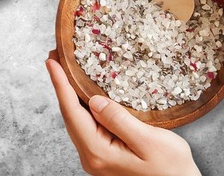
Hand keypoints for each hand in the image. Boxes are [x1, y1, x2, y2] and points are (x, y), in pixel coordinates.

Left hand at [46, 51, 200, 175]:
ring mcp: (96, 157)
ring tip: (66, 70)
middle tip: (56, 57)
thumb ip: (119, 121)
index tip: (51, 61)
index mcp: (97, 153)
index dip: (60, 84)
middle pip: (69, 115)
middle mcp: (91, 157)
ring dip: (70, 94)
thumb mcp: (149, 141)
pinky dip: (82, 106)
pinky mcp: (104, 155)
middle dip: (61, 85)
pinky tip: (84, 94)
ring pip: (77, 120)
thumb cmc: (172, 170)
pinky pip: (87, 126)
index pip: (72, 112)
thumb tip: (94, 101)